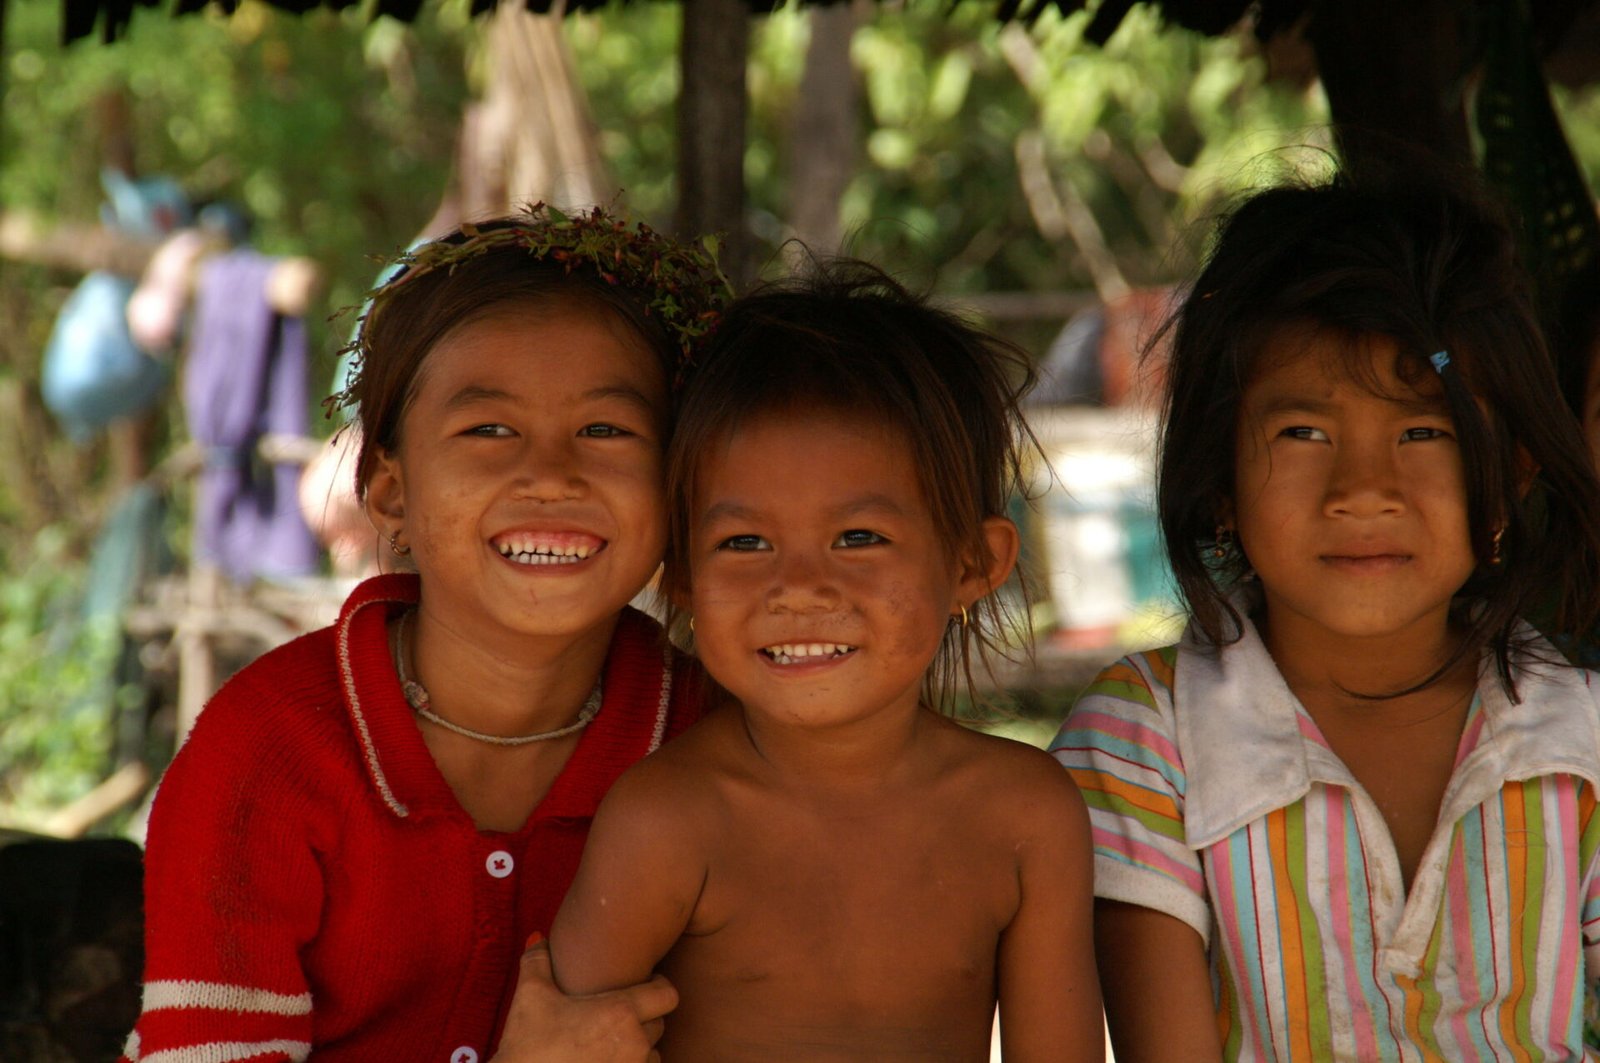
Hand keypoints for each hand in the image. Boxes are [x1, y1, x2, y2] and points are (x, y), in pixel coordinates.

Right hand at [489, 939, 677, 1062]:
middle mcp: (634, 1043)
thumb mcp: (530, 996)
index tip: (641, 983)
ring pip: (652, 1052)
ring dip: (639, 1045)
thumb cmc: (529, 1045)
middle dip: (644, 1016)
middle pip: (660, 1023)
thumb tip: (538, 937)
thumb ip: (538, 960)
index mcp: (620, 1013)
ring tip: (612, 1039)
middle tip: (619, 1012)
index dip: (658, 986)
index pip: (667, 995)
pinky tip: (606, 1058)